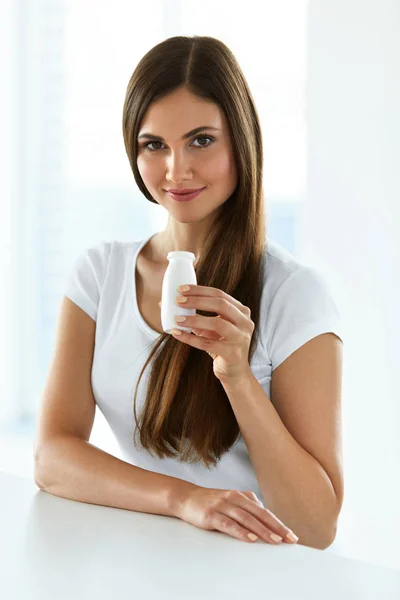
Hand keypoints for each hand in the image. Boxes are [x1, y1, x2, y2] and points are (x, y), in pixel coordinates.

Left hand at [167, 284, 254, 382]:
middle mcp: (245, 322)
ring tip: (177, 318)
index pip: (220, 294)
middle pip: (220, 304)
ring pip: (216, 324)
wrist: (234, 371)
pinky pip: (208, 344)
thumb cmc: (221, 344)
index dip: (200, 290)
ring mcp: (240, 338)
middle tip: (178, 301)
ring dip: (194, 319)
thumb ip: (196, 315)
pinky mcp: (232, 354)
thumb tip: (166, 304)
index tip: (181, 289)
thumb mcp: (211, 328)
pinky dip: (190, 338)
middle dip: (197, 301)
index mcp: (241, 311)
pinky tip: (177, 334)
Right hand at [176, 486, 298, 544]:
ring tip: (274, 540)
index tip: (291, 536)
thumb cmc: (211, 502)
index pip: (264, 511)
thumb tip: (265, 516)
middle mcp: (234, 499)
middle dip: (276, 528)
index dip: (279, 523)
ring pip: (247, 519)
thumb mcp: (231, 501)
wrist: (186, 498)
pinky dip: (241, 531)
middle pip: (259, 514)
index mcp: (241, 496)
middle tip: (289, 539)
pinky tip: (251, 538)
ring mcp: (223, 506)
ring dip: (262, 530)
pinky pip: (229, 524)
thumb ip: (247, 506)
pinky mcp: (211, 515)